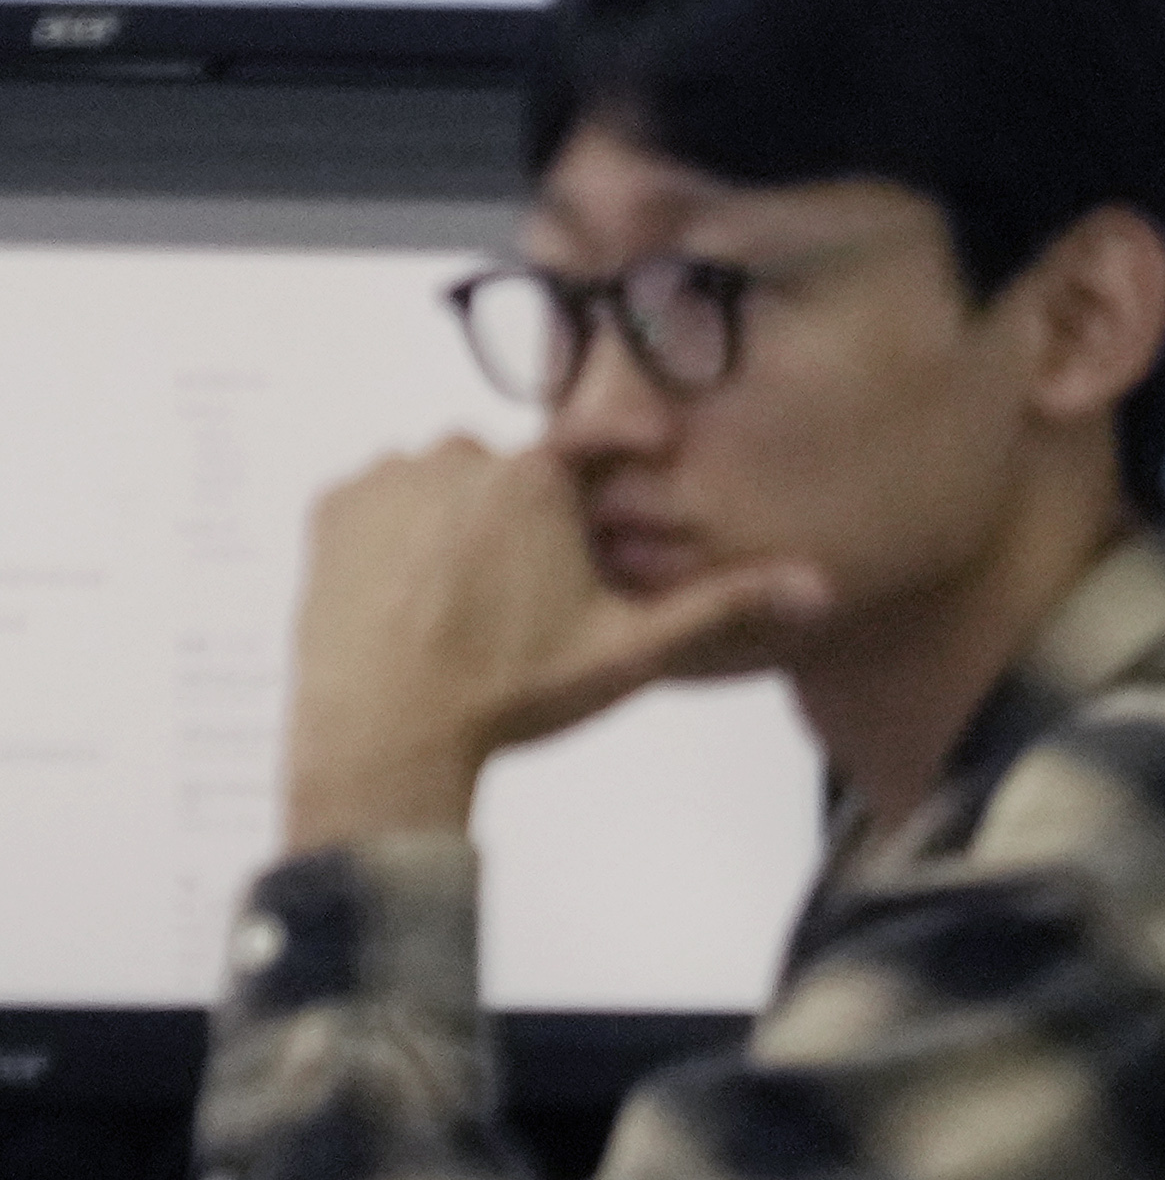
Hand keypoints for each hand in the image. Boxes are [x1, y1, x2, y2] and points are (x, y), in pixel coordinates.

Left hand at [281, 442, 830, 852]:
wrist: (386, 737)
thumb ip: (725, 606)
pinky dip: (398, 528)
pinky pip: (382, 495)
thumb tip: (816, 586)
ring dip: (459, 516)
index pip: (592, 441)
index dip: (607, 473)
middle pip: (514, 469)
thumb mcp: (632, 651)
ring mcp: (388, 481)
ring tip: (466, 595)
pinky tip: (415, 588)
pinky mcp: (333, 510)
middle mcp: (458, 459)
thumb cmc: (510, 692)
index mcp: (535, 480)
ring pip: (446, 478)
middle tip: (526, 592)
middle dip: (525, 514)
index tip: (609, 505)